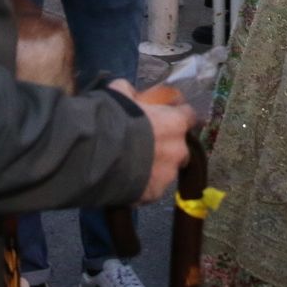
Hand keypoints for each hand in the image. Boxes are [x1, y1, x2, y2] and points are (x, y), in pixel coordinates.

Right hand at [112, 79, 198, 204]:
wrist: (97, 153)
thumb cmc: (112, 119)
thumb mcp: (120, 93)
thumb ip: (132, 93)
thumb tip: (131, 93)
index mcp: (175, 122)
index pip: (189, 116)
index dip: (177, 116)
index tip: (168, 117)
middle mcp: (179, 149)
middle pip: (180, 147)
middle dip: (167, 146)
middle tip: (145, 145)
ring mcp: (168, 174)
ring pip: (166, 169)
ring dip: (154, 166)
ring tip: (132, 165)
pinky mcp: (155, 193)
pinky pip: (152, 187)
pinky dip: (143, 185)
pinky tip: (126, 180)